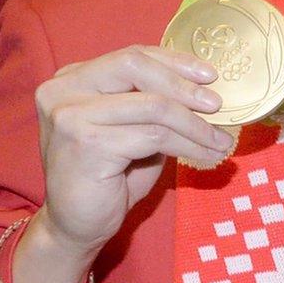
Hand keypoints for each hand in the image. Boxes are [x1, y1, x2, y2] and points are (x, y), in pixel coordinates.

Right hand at [34, 46, 232, 257]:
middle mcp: (63, 90)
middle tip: (216, 104)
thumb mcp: (133, 129)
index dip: (174, 61)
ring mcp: (70, 115)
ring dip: (195, 124)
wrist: (76, 226)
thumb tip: (205, 89)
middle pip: (136, 66)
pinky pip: (154, 136)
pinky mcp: (87, 144)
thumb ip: (153, 103)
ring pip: (153, 106)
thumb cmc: (108, 178)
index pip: (131, 56)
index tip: (209, 75)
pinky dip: (188, 145)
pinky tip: (205, 155)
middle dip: (183, 85)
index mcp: (72, 79)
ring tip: (220, 139)